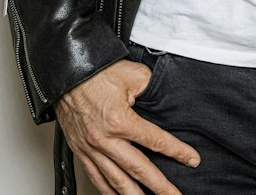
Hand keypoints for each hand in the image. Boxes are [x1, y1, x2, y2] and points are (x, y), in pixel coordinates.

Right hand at [55, 60, 199, 194]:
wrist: (64, 73)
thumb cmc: (94, 72)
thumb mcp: (132, 74)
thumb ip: (151, 88)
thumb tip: (165, 96)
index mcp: (120, 121)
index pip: (156, 141)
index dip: (177, 152)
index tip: (192, 160)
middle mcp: (105, 140)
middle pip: (139, 170)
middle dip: (160, 187)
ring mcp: (91, 148)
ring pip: (116, 181)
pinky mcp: (80, 151)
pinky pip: (95, 178)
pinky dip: (108, 191)